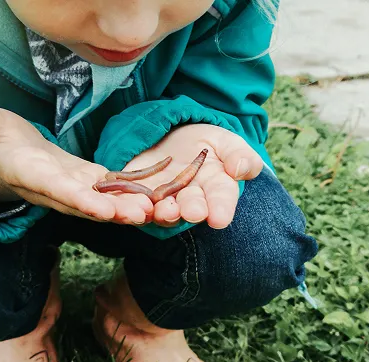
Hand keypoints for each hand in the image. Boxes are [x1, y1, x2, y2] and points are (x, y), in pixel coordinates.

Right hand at [0, 93, 152, 224]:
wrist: (9, 157)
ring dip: (129, 207)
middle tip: (141, 215)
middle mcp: (56, 189)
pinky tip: (161, 196)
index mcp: (31, 175)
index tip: (98, 208)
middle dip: (112, 211)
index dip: (77, 199)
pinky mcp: (90, 183)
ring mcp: (75, 189)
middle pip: (86, 204)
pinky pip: (115, 191)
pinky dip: (136, 194)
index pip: (54, 190)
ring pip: (104, 202)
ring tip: (158, 211)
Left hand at [121, 123, 264, 228]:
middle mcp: (190, 198)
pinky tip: (130, 206)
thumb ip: (239, 155)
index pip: (221, 199)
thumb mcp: (227, 142)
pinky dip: (130, 205)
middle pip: (191, 207)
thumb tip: (239, 169)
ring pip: (162, 210)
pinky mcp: (138, 193)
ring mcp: (163, 198)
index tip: (220, 219)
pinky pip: (133, 202)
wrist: (173, 136)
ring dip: (162, 212)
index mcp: (216, 187)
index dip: (221, 209)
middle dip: (191, 210)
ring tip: (161, 211)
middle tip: (192, 212)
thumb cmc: (208, 142)